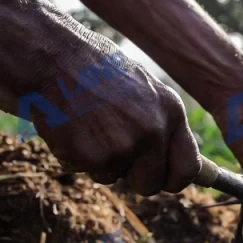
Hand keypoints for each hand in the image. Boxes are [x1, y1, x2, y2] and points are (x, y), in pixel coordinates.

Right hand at [0, 32, 201, 195]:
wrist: (55, 57)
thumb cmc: (97, 68)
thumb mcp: (145, 89)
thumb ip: (161, 124)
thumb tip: (175, 161)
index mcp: (171, 113)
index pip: (188, 169)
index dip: (173, 179)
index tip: (162, 179)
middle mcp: (153, 132)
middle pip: (151, 184)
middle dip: (133, 177)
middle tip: (116, 154)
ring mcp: (123, 147)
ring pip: (114, 178)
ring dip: (101, 163)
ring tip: (90, 128)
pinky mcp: (93, 157)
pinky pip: (87, 172)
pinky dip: (78, 158)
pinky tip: (73, 129)